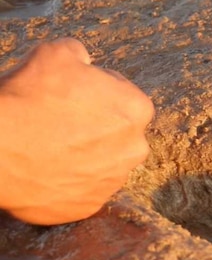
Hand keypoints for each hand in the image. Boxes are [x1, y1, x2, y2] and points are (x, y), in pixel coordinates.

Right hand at [0, 38, 153, 224]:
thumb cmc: (27, 98)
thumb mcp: (54, 54)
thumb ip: (80, 54)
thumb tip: (84, 61)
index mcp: (136, 110)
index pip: (125, 97)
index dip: (97, 94)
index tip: (72, 97)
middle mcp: (135, 149)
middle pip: (119, 133)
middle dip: (97, 127)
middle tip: (60, 122)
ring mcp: (113, 181)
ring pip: (103, 163)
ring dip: (85, 155)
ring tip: (50, 146)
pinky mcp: (91, 206)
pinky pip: (84, 189)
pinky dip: (70, 181)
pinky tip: (47, 169)